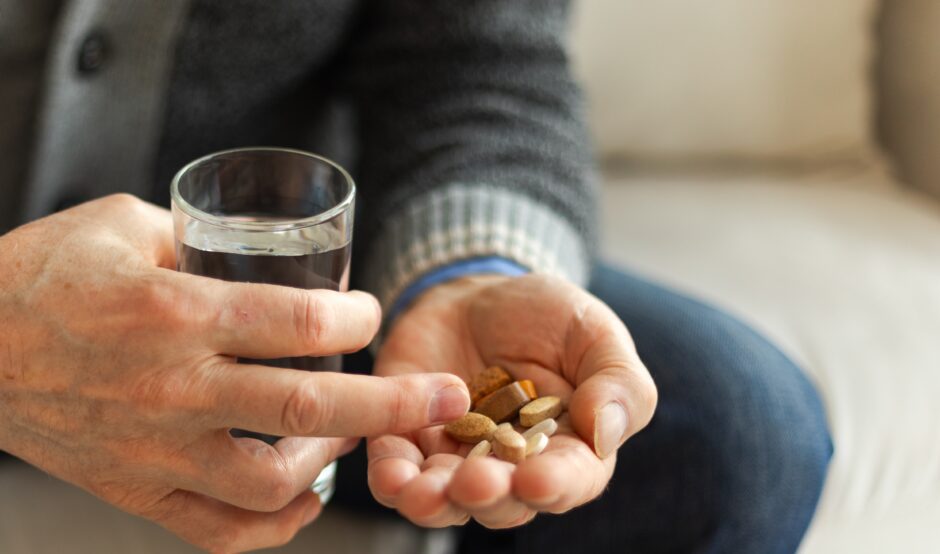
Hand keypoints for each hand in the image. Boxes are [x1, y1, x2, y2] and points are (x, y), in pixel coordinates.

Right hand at [0, 194, 469, 551]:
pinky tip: (301, 502)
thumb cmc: (40, 274)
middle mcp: (173, 386)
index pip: (298, 321)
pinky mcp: (133, 488)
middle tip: (447, 399)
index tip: (371, 312)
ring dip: (330, 463)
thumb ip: (200, 237)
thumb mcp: (123, 224)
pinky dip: (273, 527)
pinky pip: (217, 529)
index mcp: (175, 313)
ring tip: (352, 437)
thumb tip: (260, 246)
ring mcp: (154, 447)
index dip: (355, 317)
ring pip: (270, 482)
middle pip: (308, 405)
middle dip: (393, 404)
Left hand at [367, 273, 656, 528]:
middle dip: (489, 497)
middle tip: (475, 481)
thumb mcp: (593, 332)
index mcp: (570, 448)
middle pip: (504, 503)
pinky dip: (391, 478)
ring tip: (423, 493)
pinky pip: (396, 471)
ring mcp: (458, 459)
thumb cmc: (546, 317)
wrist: (476, 294)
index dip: (555, 486)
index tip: (537, 480)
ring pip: (446, 501)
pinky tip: (390, 476)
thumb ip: (617, 381)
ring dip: (434, 503)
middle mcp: (514, 468)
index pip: (571, 480)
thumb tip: (604, 433)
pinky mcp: (409, 440)